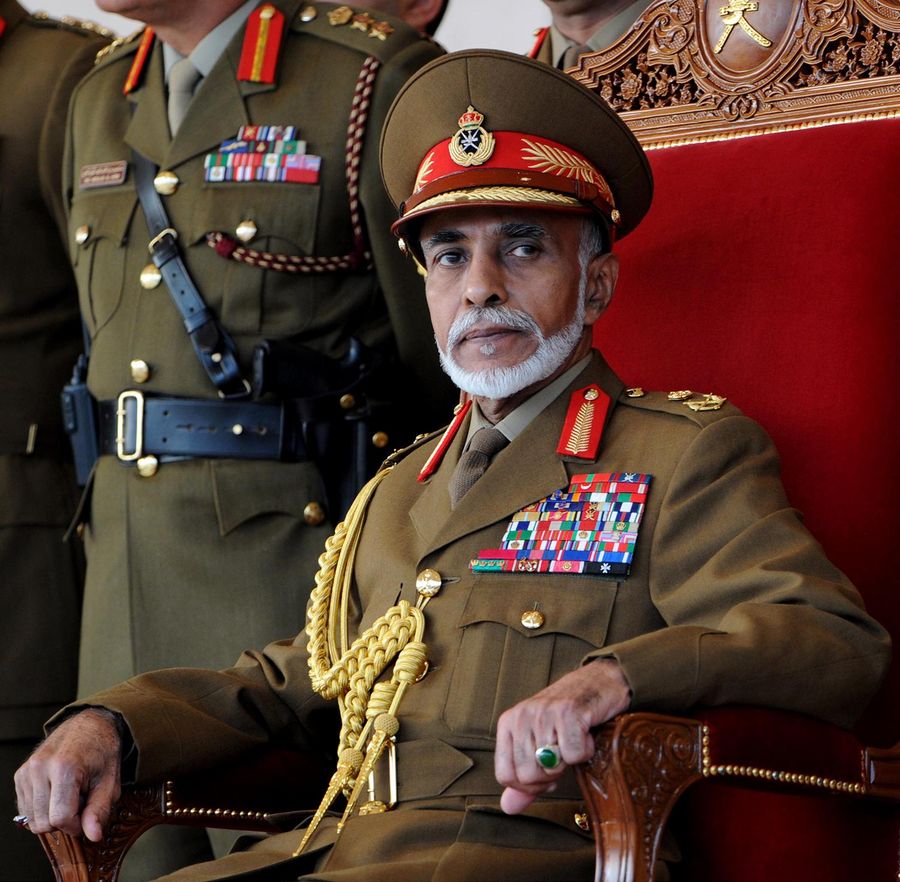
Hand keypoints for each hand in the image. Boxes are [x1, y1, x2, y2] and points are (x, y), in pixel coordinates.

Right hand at [14, 708, 121, 841]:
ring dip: (52, 815)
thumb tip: (93, 836)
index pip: (60, 818)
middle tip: (81, 802)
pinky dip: (41, 808)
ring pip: (32, 819)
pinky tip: (57, 793)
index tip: (87, 817)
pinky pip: (25, 809)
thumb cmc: (102, 752)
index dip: (75, 826)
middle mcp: (40, 768)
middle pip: (43, 822)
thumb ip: (99, 811)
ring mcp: (27, 770)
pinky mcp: (20, 775)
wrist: (90, 725)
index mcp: (65, 767)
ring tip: (70, 795)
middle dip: (64, 821)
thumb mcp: (110, 781)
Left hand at [494, 658, 629, 813]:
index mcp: (508, 724)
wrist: (597, 683)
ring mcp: (544, 712)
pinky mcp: (569, 712)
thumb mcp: (540, 746)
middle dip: (551, 775)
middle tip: (562, 753)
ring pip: (550, 767)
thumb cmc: (567, 717)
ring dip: (570, 760)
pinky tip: (586, 733)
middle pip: (527, 775)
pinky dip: (587, 750)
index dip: (529, 784)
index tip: (546, 770)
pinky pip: (575, 755)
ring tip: (573, 738)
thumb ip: (524, 780)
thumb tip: (508, 807)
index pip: (505, 776)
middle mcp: (521, 716)